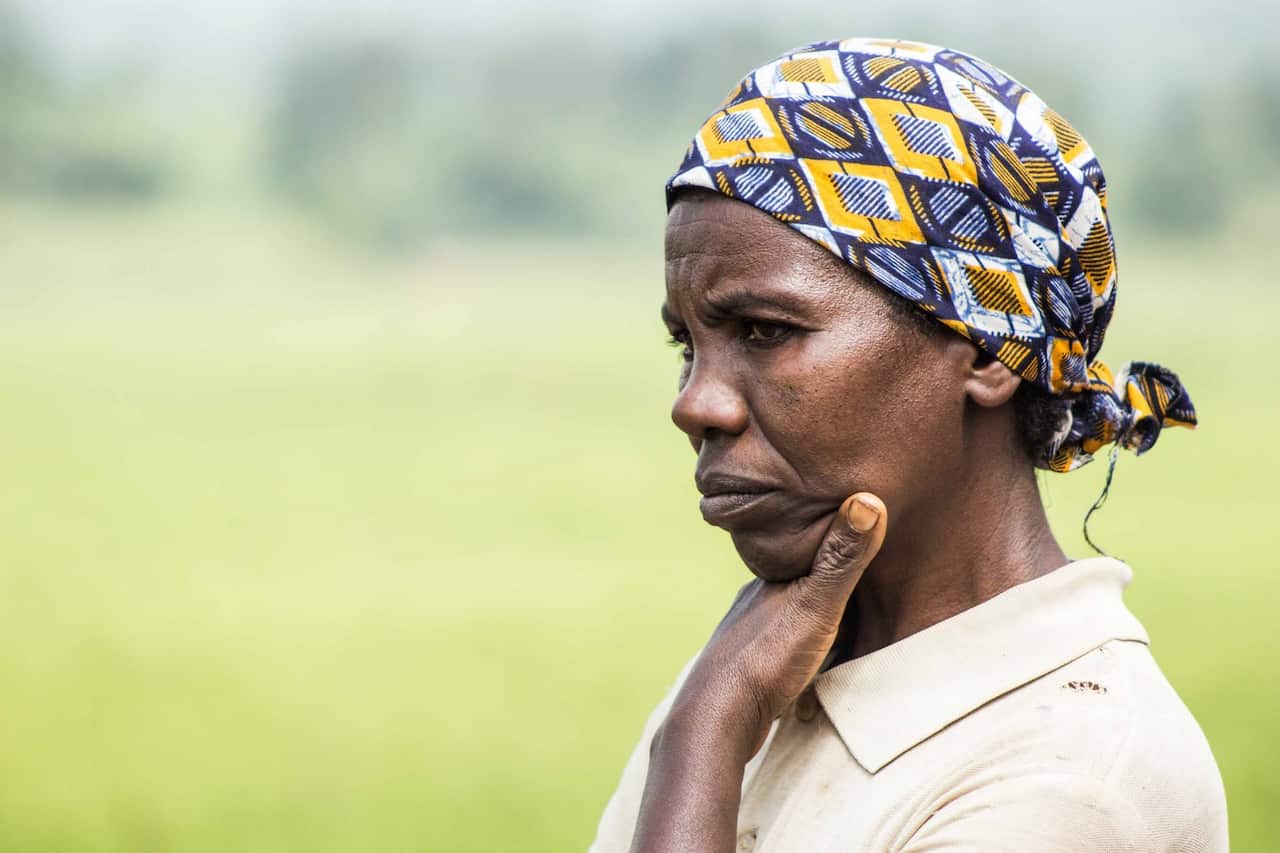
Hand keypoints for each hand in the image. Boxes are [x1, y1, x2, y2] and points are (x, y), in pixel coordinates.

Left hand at [666, 492, 887, 759]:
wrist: (716, 718)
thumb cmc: (767, 660)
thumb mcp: (817, 605)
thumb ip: (842, 558)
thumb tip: (868, 497)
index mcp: (769, 578)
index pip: (810, 549)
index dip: (836, 540)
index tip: (867, 534)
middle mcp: (753, 600)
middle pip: (799, 581)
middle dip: (826, 579)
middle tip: (864, 580)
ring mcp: (746, 633)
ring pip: (787, 614)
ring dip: (812, 615)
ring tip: (844, 619)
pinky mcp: (745, 666)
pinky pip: (780, 646)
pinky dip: (799, 646)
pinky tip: (807, 657)